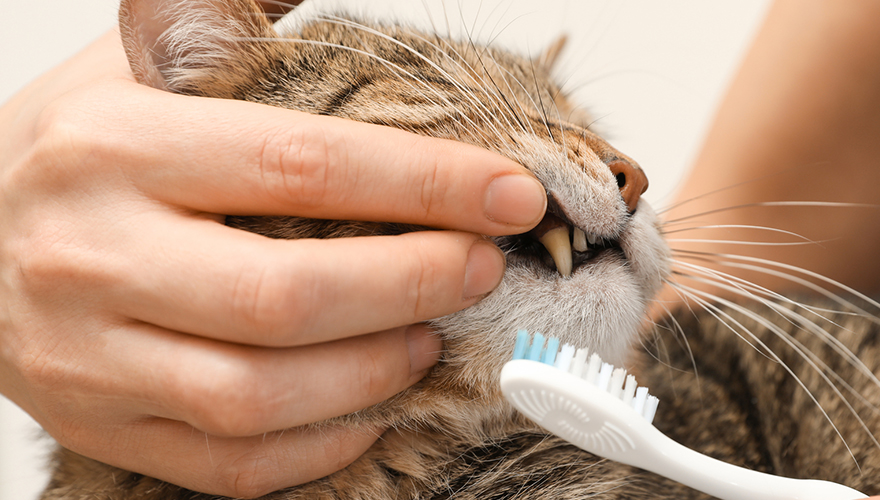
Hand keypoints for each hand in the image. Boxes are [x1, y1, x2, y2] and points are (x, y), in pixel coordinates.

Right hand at [0, 28, 544, 499]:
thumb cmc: (76, 150)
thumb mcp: (137, 67)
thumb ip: (229, 27)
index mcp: (115, 146)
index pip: (301, 166)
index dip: (425, 183)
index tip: (510, 193)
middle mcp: (92, 253)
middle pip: (286, 295)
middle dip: (412, 284)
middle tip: (478, 268)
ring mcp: (88, 355)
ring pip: (258, 396)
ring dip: (373, 374)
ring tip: (430, 338)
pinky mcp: (98, 426)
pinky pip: (226, 463)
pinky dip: (319, 446)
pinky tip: (370, 408)